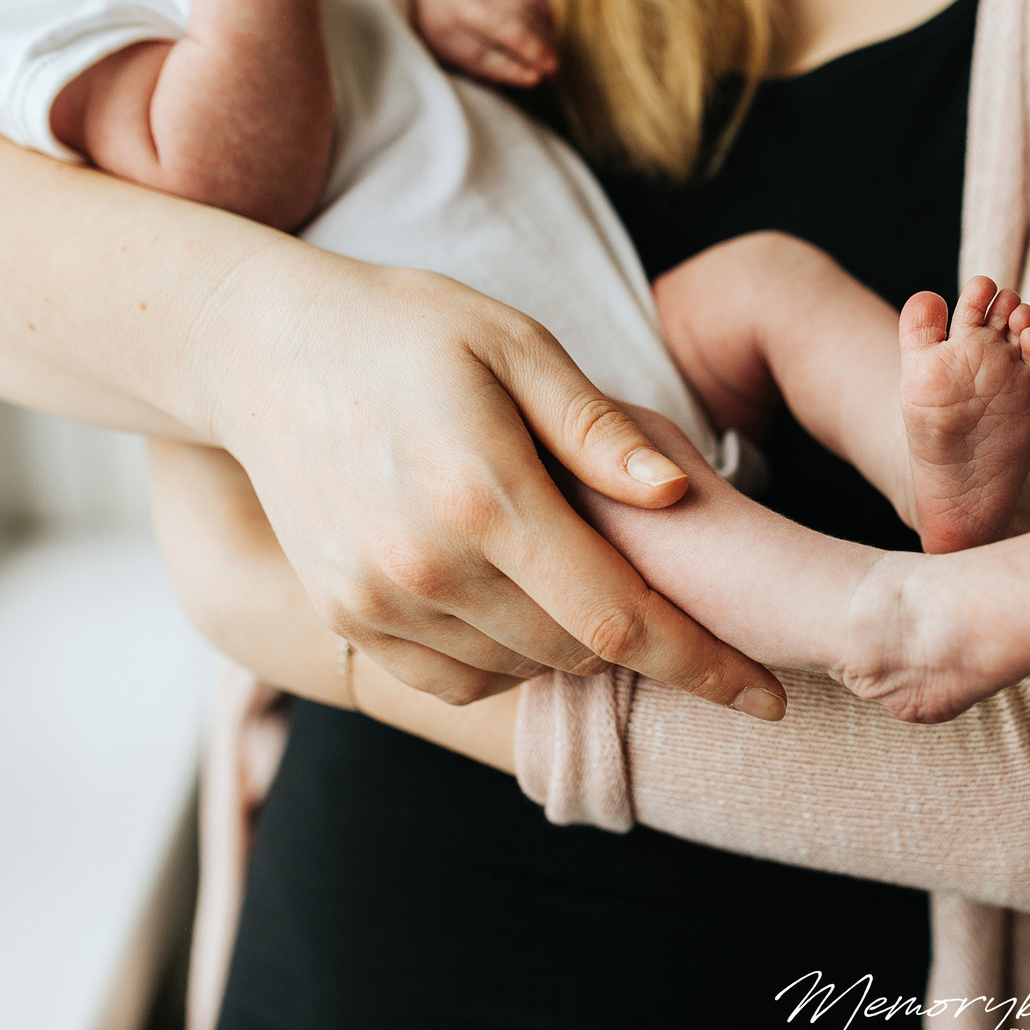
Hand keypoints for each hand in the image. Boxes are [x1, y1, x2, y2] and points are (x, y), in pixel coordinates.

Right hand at [197, 245, 785, 718]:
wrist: (260, 349)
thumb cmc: (406, 329)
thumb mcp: (515, 343)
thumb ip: (598, 428)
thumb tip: (680, 496)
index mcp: (486, 497)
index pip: (620, 621)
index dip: (705, 667)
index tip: (769, 700)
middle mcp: (427, 567)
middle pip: (580, 655)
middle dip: (645, 641)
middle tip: (670, 590)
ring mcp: (377, 602)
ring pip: (522, 670)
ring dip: (573, 646)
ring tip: (579, 570)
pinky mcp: (344, 616)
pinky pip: (456, 679)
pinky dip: (506, 659)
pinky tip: (516, 596)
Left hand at [410, 0, 558, 87]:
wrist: (415, 0)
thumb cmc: (437, 36)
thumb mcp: (460, 57)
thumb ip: (497, 67)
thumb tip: (535, 78)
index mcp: (465, 8)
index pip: (509, 26)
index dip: (532, 49)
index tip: (548, 73)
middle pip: (524, 14)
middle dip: (543, 45)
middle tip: (553, 73)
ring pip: (531, 0)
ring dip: (545, 30)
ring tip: (548, 58)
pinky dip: (543, 14)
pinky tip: (544, 34)